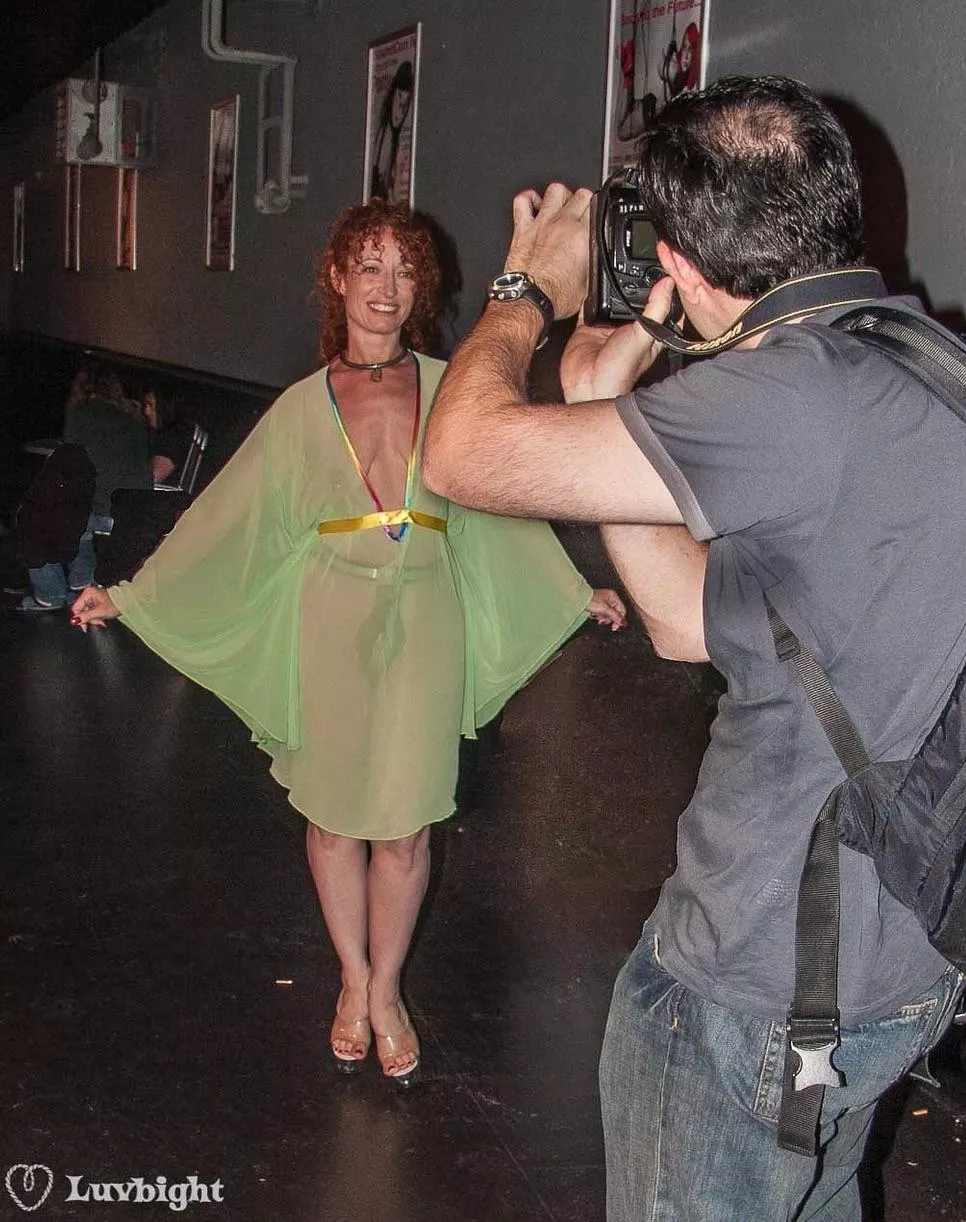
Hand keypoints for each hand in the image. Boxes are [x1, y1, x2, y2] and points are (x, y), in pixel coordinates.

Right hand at [70, 586, 118, 631]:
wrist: (127, 602)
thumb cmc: (116, 604)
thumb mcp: (100, 612)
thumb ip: (86, 616)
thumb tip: (74, 621)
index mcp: (87, 593)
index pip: (76, 608)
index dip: (80, 618)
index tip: (85, 626)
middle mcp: (88, 594)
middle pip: (81, 611)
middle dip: (89, 619)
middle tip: (98, 621)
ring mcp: (92, 598)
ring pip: (86, 613)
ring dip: (94, 619)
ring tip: (102, 620)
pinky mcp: (96, 602)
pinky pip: (91, 612)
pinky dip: (96, 617)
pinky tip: (101, 618)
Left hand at [503, 183, 593, 318]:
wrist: (530, 300)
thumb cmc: (555, 296)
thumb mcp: (588, 282)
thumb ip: (593, 263)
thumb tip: (596, 259)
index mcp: (583, 235)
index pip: (597, 206)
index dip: (598, 211)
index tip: (596, 217)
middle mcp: (563, 223)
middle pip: (580, 195)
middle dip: (583, 202)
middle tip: (581, 214)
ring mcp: (542, 223)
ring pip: (555, 190)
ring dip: (560, 196)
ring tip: (561, 206)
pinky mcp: (523, 228)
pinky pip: (523, 200)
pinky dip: (529, 199)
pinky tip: (535, 205)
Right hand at [560, 275, 677, 402]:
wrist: (588, 384)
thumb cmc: (621, 370)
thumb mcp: (644, 335)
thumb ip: (656, 308)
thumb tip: (668, 283)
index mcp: (650, 333)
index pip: (664, 307)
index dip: (668, 291)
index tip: (670, 270)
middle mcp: (630, 329)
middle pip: (636, 300)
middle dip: (637, 284)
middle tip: (641, 260)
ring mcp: (608, 328)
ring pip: (613, 299)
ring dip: (612, 286)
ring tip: (616, 263)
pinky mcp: (588, 328)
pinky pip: (588, 305)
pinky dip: (588, 293)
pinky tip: (590, 281)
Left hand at [586, 588, 626, 630]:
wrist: (577, 599)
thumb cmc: (589, 600)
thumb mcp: (604, 609)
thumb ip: (615, 616)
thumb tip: (623, 622)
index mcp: (613, 596)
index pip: (622, 610)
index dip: (619, 619)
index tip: (615, 627)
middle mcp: (610, 598)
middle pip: (615, 613)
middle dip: (608, 618)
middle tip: (602, 620)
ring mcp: (604, 602)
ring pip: (608, 615)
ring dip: (603, 618)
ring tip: (597, 616)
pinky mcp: (598, 605)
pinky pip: (602, 614)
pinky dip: (599, 616)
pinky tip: (594, 615)